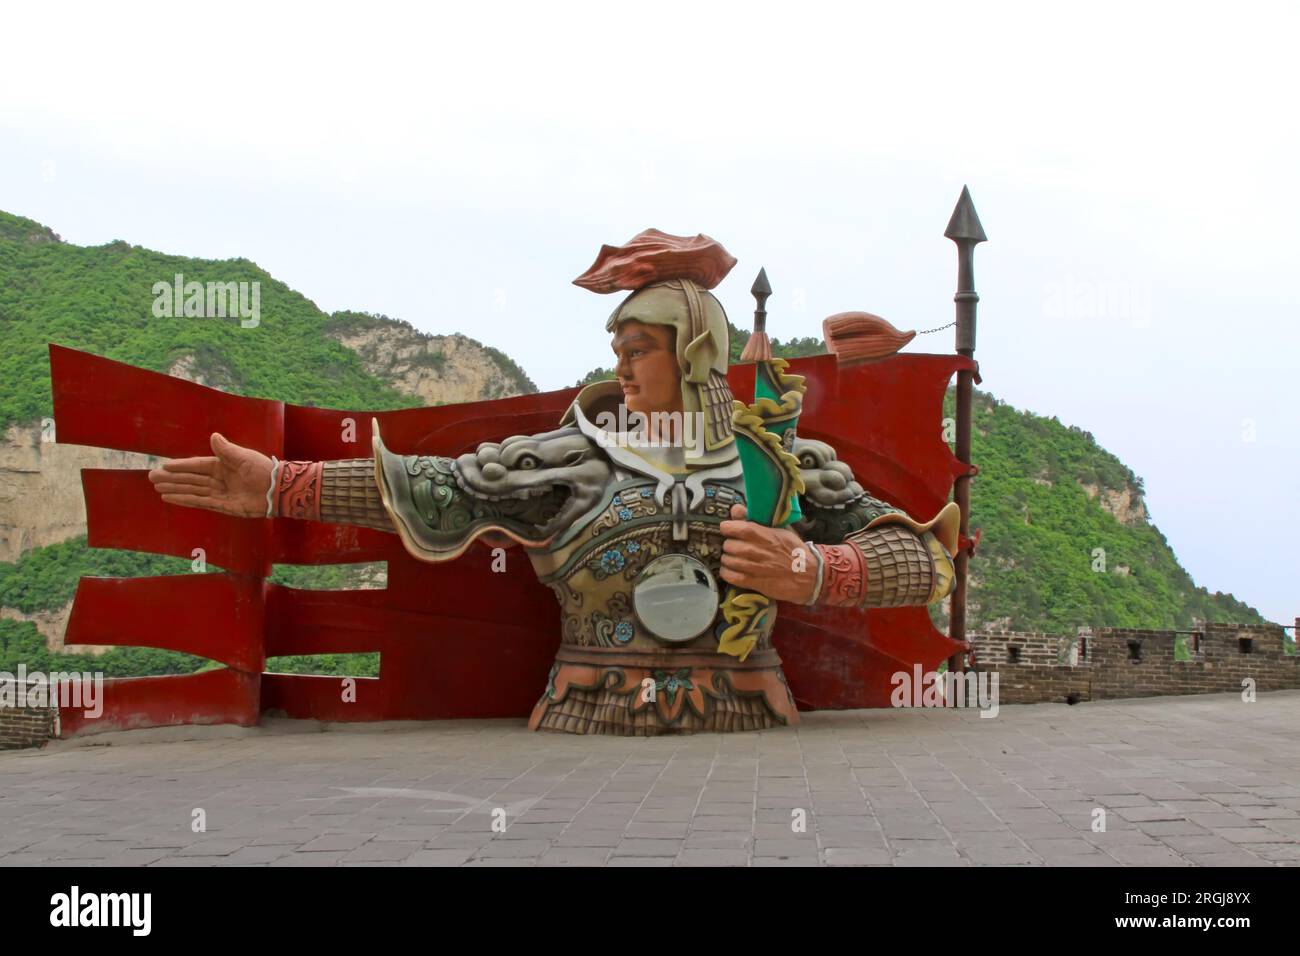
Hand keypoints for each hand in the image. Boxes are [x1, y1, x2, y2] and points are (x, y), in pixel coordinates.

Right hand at [148, 432, 273, 517]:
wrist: (278, 490)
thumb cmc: (263, 470)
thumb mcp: (243, 457)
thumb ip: (226, 450)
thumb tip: (213, 436)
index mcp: (223, 465)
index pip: (197, 465)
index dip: (181, 466)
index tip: (164, 465)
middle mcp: (219, 479)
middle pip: (191, 478)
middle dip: (172, 478)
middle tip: (152, 477)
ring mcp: (220, 493)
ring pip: (192, 490)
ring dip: (175, 489)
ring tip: (157, 487)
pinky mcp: (223, 506)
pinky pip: (200, 502)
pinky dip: (185, 500)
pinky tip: (171, 498)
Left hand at [718, 503, 817, 603]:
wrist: (810, 575)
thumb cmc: (794, 550)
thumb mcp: (780, 530)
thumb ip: (756, 519)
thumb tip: (735, 509)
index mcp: (765, 535)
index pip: (738, 528)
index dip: (728, 528)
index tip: (728, 529)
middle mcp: (759, 551)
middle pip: (730, 545)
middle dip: (729, 545)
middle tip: (733, 546)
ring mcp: (757, 568)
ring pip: (729, 561)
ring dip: (727, 559)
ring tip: (732, 559)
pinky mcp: (757, 583)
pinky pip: (732, 577)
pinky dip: (727, 573)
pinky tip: (730, 571)